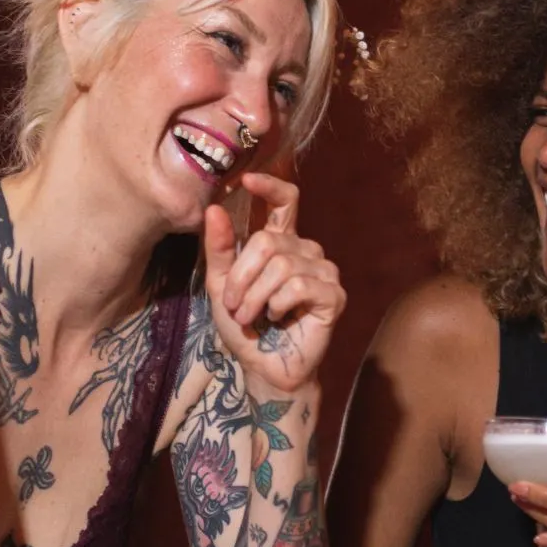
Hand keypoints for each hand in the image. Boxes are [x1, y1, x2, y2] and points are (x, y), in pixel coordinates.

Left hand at [203, 173, 344, 393]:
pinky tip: (278, 318)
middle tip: (234, 305)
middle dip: (242, 277)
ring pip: (282, 266)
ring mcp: (324, 271)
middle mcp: (306, 250)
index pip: (286, 201)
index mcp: (282, 243)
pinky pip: (298, 285)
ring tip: (252, 316)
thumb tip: (213, 208)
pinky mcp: (333, 294)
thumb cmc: (244, 327)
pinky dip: (278, 305)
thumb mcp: (221, 285)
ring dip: (255, 296)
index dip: (270, 186)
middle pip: (268, 241)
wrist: (263, 367)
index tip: (247, 180)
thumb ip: (219, 249)